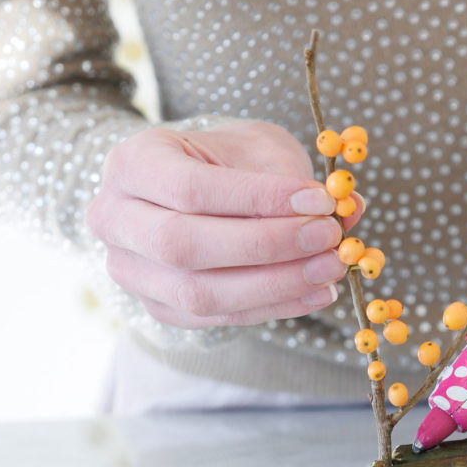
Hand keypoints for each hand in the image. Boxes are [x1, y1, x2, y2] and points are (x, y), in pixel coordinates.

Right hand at [86, 121, 362, 327]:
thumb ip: (296, 178)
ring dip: (275, 284)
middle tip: (331, 238)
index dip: (258, 199)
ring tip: (332, 268)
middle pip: (184, 245)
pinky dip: (273, 306)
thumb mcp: (257, 148)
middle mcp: (114, 219)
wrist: (190, 185)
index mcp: (133, 163)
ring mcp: (129, 271)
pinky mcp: (158, 307)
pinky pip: (216, 317)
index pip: (190, 188)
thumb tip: (351, 208)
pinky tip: (317, 292)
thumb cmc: (226, 158)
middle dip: (268, 246)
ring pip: (197, 293)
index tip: (321, 201)